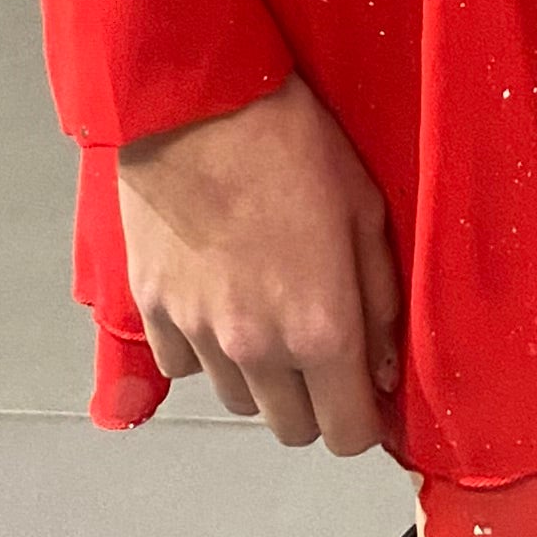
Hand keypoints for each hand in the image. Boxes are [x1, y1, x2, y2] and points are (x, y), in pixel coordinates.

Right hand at [117, 74, 403, 456]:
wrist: (198, 100)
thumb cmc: (293, 145)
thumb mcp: (365, 212)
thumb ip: (379, 304)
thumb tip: (383, 371)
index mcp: (321, 329)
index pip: (347, 435)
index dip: (363, 420)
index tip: (365, 389)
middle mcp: (257, 349)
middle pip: (291, 430)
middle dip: (314, 403)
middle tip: (320, 352)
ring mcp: (198, 333)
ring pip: (237, 403)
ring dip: (259, 379)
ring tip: (266, 317)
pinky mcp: (153, 310)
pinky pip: (184, 365)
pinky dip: (204, 350)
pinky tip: (218, 301)